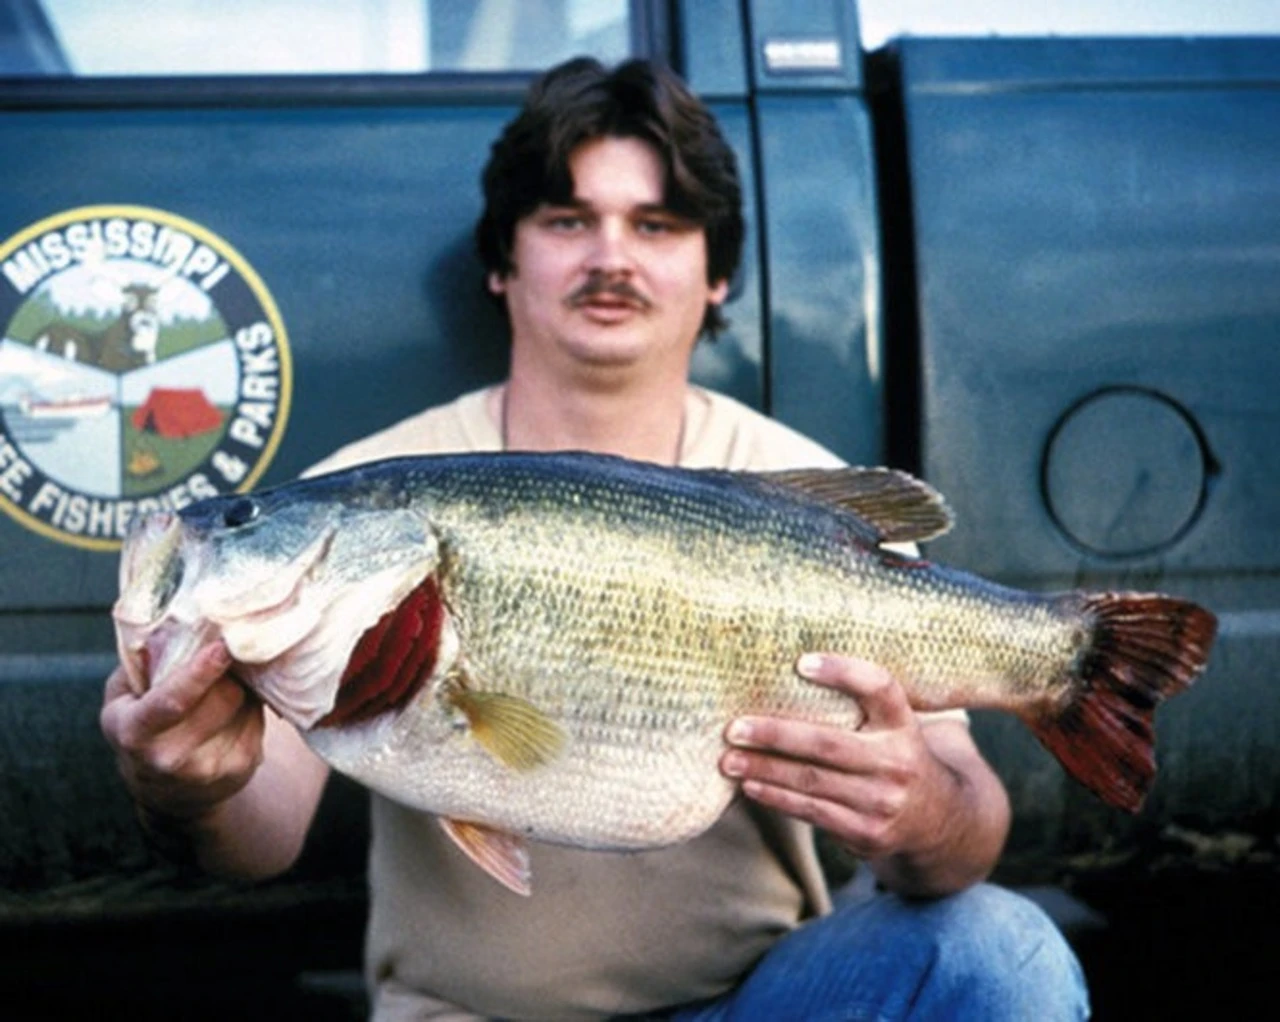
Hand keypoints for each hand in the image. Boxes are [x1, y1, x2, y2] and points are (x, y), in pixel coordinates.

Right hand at [100, 640, 265, 824]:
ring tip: (223, 685)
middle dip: (227, 672)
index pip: (172, 700)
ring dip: (240, 687)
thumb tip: (176, 620)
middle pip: (222, 697)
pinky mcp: (240, 769)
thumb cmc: (143, 724)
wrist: (166, 790)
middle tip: (224, 655)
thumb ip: (142, 662)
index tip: (222, 647)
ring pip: (245, 704)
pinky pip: (259, 718)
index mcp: (133, 732)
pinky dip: (251, 705)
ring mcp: (208, 768)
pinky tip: (234, 708)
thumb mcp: (124, 696)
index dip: (200, 672)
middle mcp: (169, 757)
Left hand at [720, 653, 958, 861]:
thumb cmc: (895, 757)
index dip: (843, 672)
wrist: (940, 821)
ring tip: (729, 760)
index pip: (880, 687)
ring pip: (812, 781)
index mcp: (903, 723)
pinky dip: (777, 798)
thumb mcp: (894, 726)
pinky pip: (813, 812)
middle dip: (775, 734)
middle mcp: (897, 761)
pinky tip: (750, 786)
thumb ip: (859, 704)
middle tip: (735, 728)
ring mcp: (883, 801)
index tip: (802, 662)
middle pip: (828, 743)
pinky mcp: (868, 833)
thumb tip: (787, 671)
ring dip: (764, 770)